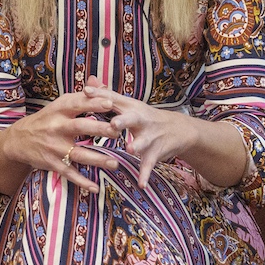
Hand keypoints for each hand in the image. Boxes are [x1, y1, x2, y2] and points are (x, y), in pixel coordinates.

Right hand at [0, 87, 118, 195]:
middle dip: (98, 130)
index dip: (93, 103)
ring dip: (96, 160)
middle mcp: (56, 127)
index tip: (110, 103)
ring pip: (78, 154)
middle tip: (117, 132)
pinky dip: (81, 182)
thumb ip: (82, 96)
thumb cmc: (47, 119)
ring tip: (115, 164)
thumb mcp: (60, 105)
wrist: (19, 139)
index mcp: (59, 110)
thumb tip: (102, 83)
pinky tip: (95, 188)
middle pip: (79, 128)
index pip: (78, 104)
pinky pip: (69, 173)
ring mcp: (54, 147)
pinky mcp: (52, 163)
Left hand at [86, 78, 250, 189]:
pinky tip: (141, 185)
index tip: (86, 91)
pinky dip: (145, 174)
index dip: (100, 95)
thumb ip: (108, 95)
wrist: (179, 129)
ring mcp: (150, 136)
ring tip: (130, 149)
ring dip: (137, 145)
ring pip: (143, 141)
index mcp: (130, 107)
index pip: (114, 99)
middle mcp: (141, 119)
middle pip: (131, 118)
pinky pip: (149, 164)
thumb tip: (90, 80)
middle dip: (122, 121)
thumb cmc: (144, 117)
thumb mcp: (129, 105)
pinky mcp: (156, 152)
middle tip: (112, 124)